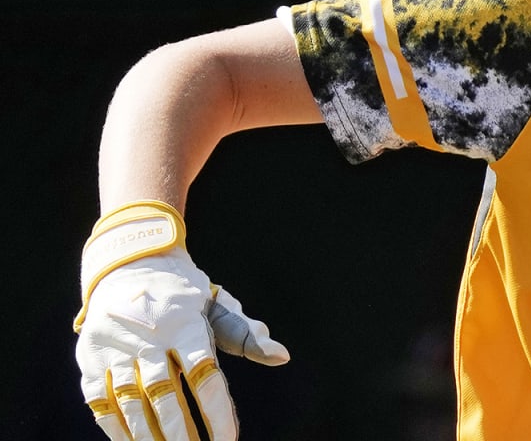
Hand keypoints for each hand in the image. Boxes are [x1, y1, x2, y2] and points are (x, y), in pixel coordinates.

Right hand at [75, 203, 287, 440]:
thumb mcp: (217, 306)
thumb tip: (282, 356)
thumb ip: (245, 335)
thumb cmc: (183, 295)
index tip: (228, 440)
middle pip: (165, 395)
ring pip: (130, 402)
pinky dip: (114, 428)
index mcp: (185, 325)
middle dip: (181, 433)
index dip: (217, 412)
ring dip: (148, 435)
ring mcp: (116, 348)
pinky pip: (99, 400)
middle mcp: (149, 337)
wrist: (130, 264)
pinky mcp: (91, 358)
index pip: (204, 376)